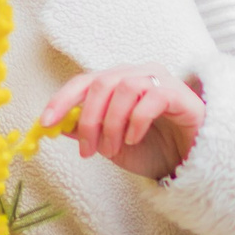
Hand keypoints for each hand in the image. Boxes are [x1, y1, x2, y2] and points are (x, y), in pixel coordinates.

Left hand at [42, 67, 206, 180]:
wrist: (189, 160)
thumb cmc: (151, 147)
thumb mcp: (110, 144)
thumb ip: (85, 131)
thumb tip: (57, 126)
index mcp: (116, 82)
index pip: (83, 82)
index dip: (61, 100)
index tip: (45, 124)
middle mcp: (136, 74)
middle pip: (101, 84)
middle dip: (88, 120)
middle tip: (87, 151)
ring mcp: (159, 80)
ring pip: (125, 89)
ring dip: (113, 124)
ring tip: (114, 149)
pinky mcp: (179, 94)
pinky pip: (152, 99)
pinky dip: (137, 121)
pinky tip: (135, 138)